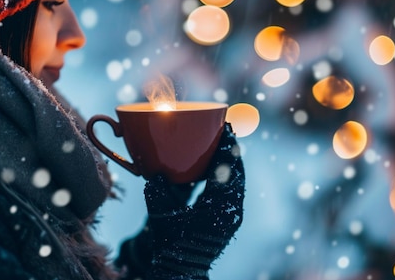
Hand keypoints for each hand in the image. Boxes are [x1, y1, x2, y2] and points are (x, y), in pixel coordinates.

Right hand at [144, 123, 244, 279]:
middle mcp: (231, 210)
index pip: (227, 170)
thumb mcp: (161, 215)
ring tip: (226, 144)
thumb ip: (157, 191)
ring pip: (239, 181)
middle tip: (227, 131)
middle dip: (233, 151)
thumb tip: (155, 171)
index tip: (227, 129)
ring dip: (233, 162)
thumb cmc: (171, 244)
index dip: (228, 148)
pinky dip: (230, 175)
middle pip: (238, 173)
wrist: (183, 271)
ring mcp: (233, 216)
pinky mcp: (231, 219)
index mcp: (217, 207)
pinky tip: (221, 167)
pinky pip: (235, 190)